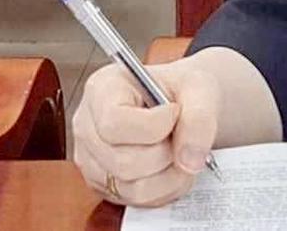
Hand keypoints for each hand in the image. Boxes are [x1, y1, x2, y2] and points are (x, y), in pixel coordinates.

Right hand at [72, 58, 219, 207]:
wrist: (181, 104)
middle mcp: (88, 127)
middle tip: (183, 136)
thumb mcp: (198, 87)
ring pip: (131, 187)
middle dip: (166, 153)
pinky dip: (166, 188)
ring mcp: (92, 161)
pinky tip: (174, 166)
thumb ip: (198, 118)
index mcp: (102, 90)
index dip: (153, 126)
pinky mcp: (105, 185)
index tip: (175, 113)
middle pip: (123, 161)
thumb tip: (190, 160)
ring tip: (181, 151)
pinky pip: (138, 200)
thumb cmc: (181, 89)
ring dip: (169, 174)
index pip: (114, 122)